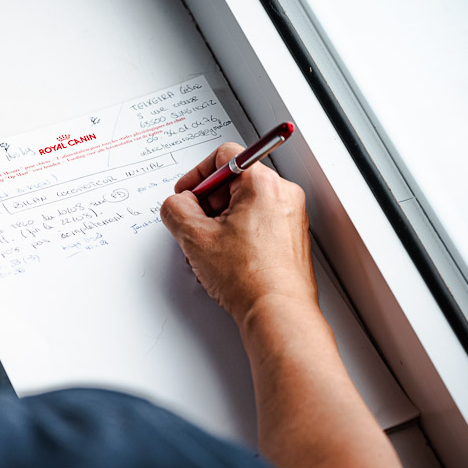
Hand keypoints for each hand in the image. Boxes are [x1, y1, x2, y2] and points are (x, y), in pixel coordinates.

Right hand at [160, 143, 316, 325]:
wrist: (276, 311)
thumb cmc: (249, 278)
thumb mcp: (194, 237)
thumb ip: (176, 209)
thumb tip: (178, 204)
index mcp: (263, 184)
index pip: (224, 155)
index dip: (197, 174)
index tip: (187, 193)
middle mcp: (283, 194)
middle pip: (235, 181)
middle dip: (209, 202)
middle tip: (195, 225)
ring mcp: (291, 216)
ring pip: (245, 204)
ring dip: (221, 220)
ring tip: (212, 247)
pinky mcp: (291, 237)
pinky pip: (258, 222)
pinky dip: (238, 233)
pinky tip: (227, 257)